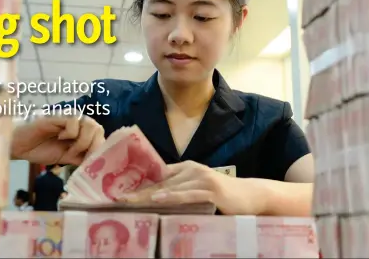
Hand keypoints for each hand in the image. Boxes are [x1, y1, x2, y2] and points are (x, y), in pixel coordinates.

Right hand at [10, 115, 104, 165]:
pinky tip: (60, 137)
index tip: (89, 163)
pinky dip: (70, 134)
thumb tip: (98, 165)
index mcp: (83, 133)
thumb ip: (81, 158)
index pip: (101, 137)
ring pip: (90, 126)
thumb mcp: (67, 159)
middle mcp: (79, 124)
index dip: (99, 150)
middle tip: (78, 157)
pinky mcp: (59, 116)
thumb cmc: (42, 149)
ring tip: (69, 151)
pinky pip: (75, 121)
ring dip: (81, 142)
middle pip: (99, 130)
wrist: (22, 146)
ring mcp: (70, 118)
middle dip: (91, 147)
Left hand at [119, 160, 265, 214]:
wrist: (252, 196)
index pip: (157, 174)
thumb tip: (155, 200)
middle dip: (137, 190)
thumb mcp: (198, 191)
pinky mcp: (211, 190)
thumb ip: (180, 192)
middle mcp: (191, 169)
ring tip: (129, 201)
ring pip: (170, 187)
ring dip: (148, 194)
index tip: (118, 190)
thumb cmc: (223, 196)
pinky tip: (158, 199)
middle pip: (159, 181)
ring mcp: (201, 178)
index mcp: (186, 168)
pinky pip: (187, 194)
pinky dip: (172, 196)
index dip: (137, 182)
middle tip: (116, 198)